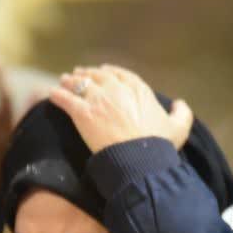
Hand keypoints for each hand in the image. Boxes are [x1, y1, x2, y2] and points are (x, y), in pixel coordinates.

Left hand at [49, 65, 191, 152]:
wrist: (139, 160)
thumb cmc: (159, 146)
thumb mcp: (179, 129)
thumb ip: (182, 113)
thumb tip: (180, 103)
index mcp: (138, 89)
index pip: (120, 74)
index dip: (110, 73)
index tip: (103, 72)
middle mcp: (117, 89)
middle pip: (97, 76)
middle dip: (87, 74)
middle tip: (78, 74)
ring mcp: (98, 99)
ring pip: (79, 84)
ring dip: (70, 81)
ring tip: (63, 81)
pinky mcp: (82, 113)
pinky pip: (65, 99)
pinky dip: (57, 95)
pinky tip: (50, 94)